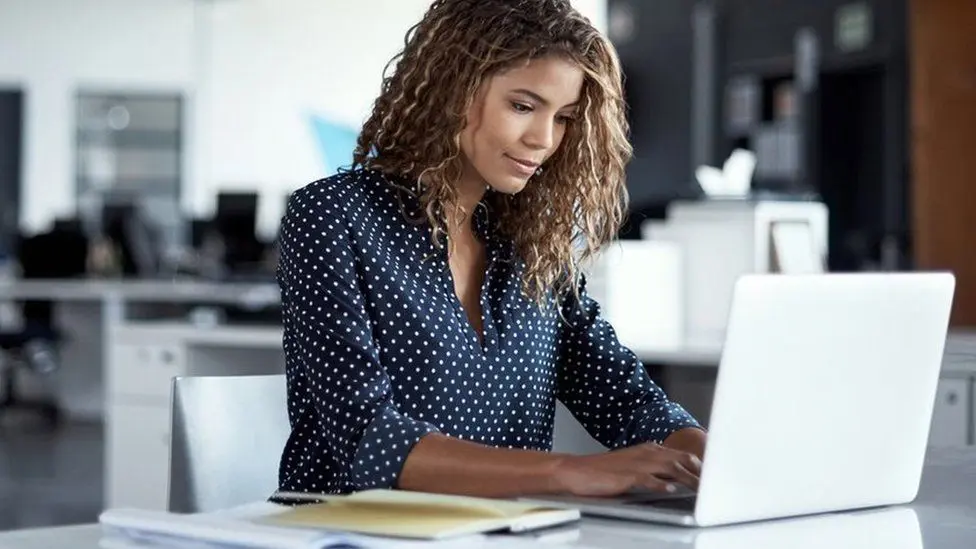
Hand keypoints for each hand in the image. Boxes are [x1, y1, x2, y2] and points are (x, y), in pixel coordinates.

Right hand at [550, 442, 701, 497]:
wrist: (576, 470)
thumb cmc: (603, 470)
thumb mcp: (632, 465)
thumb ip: (654, 468)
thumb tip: (674, 478)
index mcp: (648, 449)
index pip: (681, 454)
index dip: (698, 465)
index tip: (712, 474)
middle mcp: (645, 453)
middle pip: (680, 459)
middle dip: (699, 471)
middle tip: (714, 483)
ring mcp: (636, 463)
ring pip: (669, 468)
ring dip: (687, 478)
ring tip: (700, 488)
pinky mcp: (626, 476)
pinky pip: (648, 479)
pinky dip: (661, 485)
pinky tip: (670, 490)